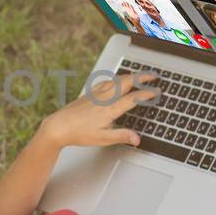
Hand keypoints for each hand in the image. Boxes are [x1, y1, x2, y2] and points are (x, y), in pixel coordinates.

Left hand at [38, 71, 157, 149]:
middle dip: (142, 77)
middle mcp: (105, 97)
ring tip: (140, 75)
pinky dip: (118, 78)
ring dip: (131, 75)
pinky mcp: (90, 92)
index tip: (156, 92)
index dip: (147, 94)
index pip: (134, 98)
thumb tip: (137, 139)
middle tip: (153, 76)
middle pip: (127, 81)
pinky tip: (118, 80)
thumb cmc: (78, 133)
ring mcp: (97, 93)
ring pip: (118, 78)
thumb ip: (122, 136)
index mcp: (110, 108)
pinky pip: (108, 80)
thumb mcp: (103, 139)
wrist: (58, 126)